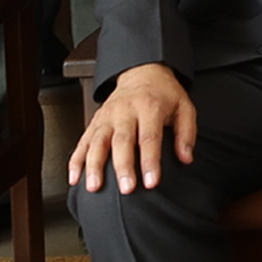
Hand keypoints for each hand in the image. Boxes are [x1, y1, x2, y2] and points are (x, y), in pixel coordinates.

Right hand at [70, 62, 196, 192]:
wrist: (142, 73)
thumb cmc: (163, 94)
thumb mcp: (184, 107)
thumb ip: (186, 133)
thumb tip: (186, 158)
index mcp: (149, 107)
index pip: (149, 137)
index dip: (150, 161)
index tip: (151, 182)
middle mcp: (125, 111)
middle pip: (122, 141)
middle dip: (122, 167)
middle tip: (126, 188)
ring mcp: (107, 116)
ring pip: (97, 142)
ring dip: (94, 165)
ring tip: (94, 186)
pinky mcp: (95, 122)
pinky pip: (83, 141)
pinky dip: (76, 160)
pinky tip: (75, 177)